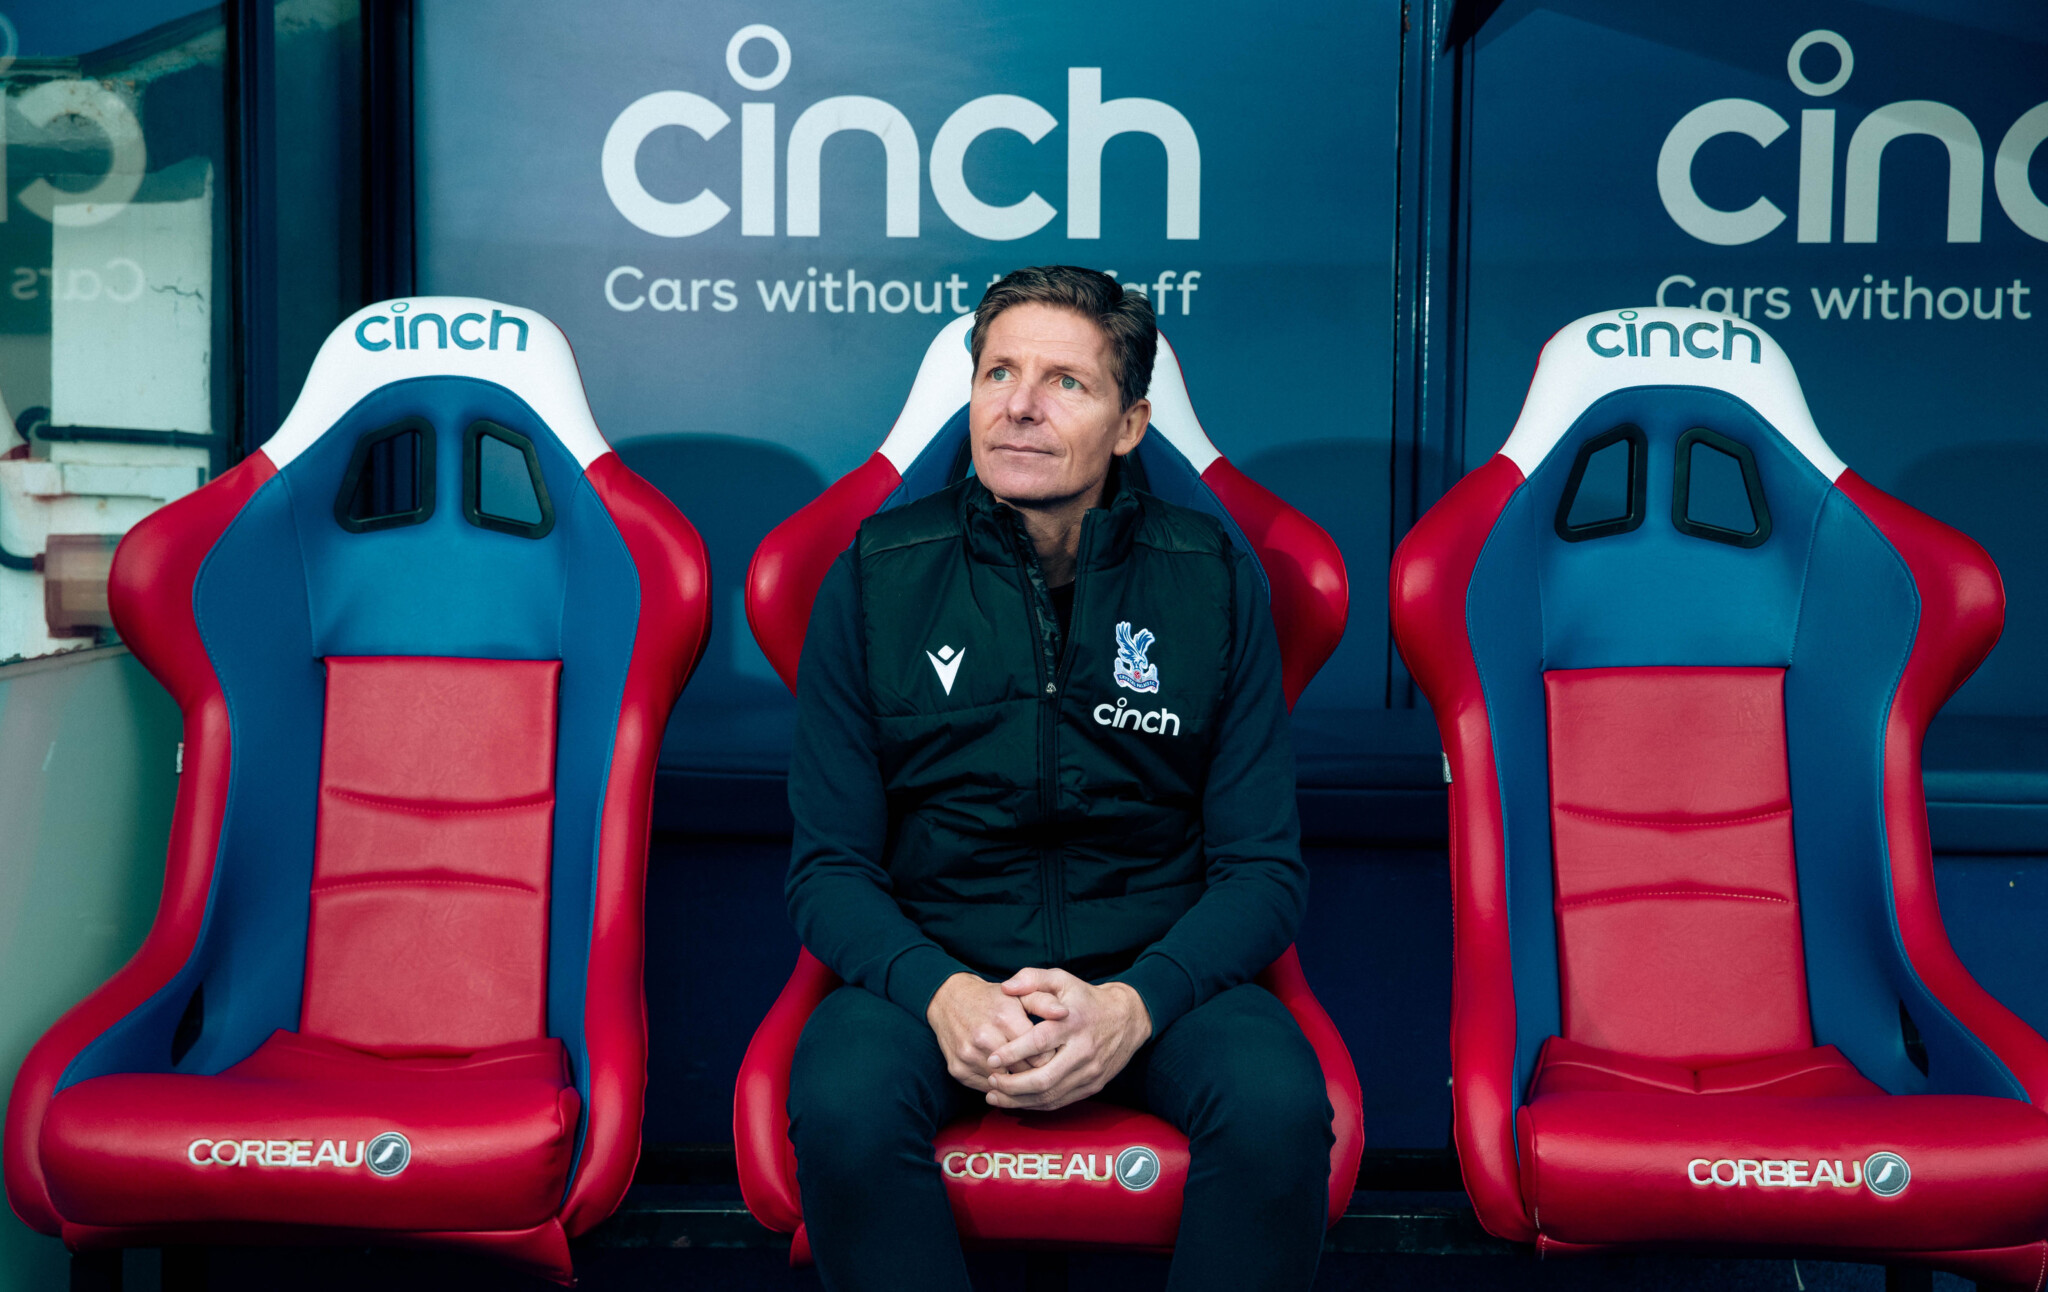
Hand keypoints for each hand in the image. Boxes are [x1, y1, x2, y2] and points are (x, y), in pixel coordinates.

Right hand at [926, 973, 1067, 1092]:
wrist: (949, 1001)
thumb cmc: (992, 999)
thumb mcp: (1020, 995)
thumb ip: (1044, 1002)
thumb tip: (1065, 1013)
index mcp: (1005, 1018)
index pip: (1041, 1055)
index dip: (1052, 1059)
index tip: (1057, 1057)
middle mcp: (985, 1038)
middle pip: (1024, 1073)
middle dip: (1037, 1073)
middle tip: (1046, 1071)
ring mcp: (969, 1057)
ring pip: (1006, 1085)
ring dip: (1019, 1084)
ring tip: (1027, 1075)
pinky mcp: (959, 1071)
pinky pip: (988, 1089)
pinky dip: (999, 1087)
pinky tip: (1006, 1076)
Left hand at [983, 969, 1152, 1111]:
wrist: (1127, 1019)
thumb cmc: (1086, 999)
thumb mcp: (1062, 979)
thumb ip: (1032, 978)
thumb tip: (1005, 987)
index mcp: (1072, 1023)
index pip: (1040, 1042)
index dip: (1013, 1052)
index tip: (991, 1059)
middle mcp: (1083, 1050)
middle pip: (1044, 1077)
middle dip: (1013, 1084)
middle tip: (991, 1081)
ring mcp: (1090, 1072)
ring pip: (1051, 1095)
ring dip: (1020, 1100)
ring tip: (995, 1096)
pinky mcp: (1093, 1085)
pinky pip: (1061, 1101)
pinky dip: (1036, 1105)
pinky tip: (1017, 1101)